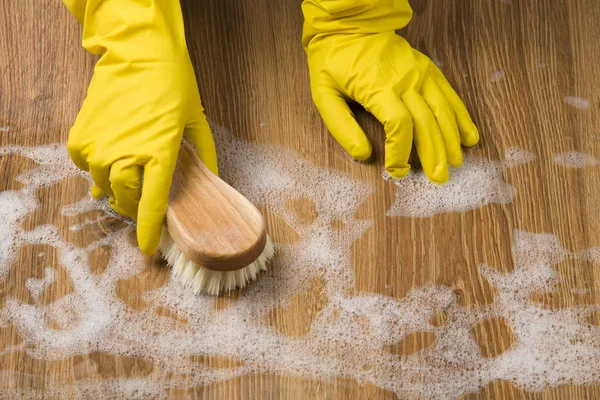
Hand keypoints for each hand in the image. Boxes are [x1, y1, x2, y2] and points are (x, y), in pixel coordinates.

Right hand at [64, 0, 217, 254]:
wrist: (137, 54)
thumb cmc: (172, 86)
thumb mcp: (196, 122)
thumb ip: (205, 156)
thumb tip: (212, 180)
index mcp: (158, 154)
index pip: (153, 206)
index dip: (150, 231)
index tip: (148, 250)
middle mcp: (124, 156)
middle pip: (126, 200)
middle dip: (136, 206)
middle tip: (145, 199)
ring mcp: (98, 148)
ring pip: (106, 186)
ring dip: (118, 186)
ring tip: (130, 173)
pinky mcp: (80, 139)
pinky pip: (89, 167)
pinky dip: (101, 167)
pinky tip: (114, 153)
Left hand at [303, 1, 478, 183]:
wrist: (349, 24)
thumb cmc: (333, 61)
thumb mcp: (324, 93)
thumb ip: (341, 126)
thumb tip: (362, 155)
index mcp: (378, 88)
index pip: (399, 126)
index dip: (400, 153)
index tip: (396, 171)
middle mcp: (405, 80)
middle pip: (426, 123)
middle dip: (434, 154)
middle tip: (439, 179)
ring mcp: (420, 73)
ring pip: (442, 111)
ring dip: (451, 139)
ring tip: (456, 162)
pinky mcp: (427, 69)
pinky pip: (449, 95)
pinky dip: (461, 116)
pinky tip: (469, 135)